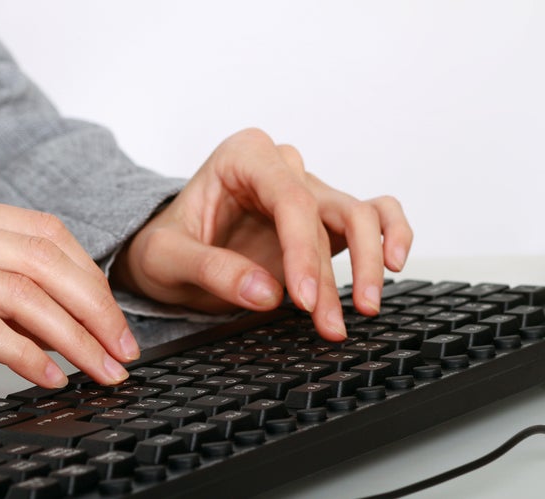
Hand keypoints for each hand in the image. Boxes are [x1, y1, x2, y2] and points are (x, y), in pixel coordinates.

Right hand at [0, 187, 138, 410]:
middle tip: (121, 349)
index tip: (116, 322)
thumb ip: (8, 286)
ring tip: (99, 369)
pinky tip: (50, 376)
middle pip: (41, 258)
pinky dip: (26, 354)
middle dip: (93, 309)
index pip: (44, 232)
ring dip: (72, 337)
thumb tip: (82, 314)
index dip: (90, 278)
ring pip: (20, 292)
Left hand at [111, 128, 412, 340]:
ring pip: (359, 214)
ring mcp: (305, 192)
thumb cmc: (164, 247)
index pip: (288, 198)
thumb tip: (267, 292)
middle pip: (326, 210)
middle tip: (328, 320)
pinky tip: (394, 264)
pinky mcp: (321, 219)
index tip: (305, 298)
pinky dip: (391, 234)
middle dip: (332, 271)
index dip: (303, 251)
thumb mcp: (165, 259)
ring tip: (364, 308)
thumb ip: (210, 269)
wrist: (169, 257)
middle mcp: (280, 168)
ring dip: (367, 263)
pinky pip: (373, 215)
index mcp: (242, 157)